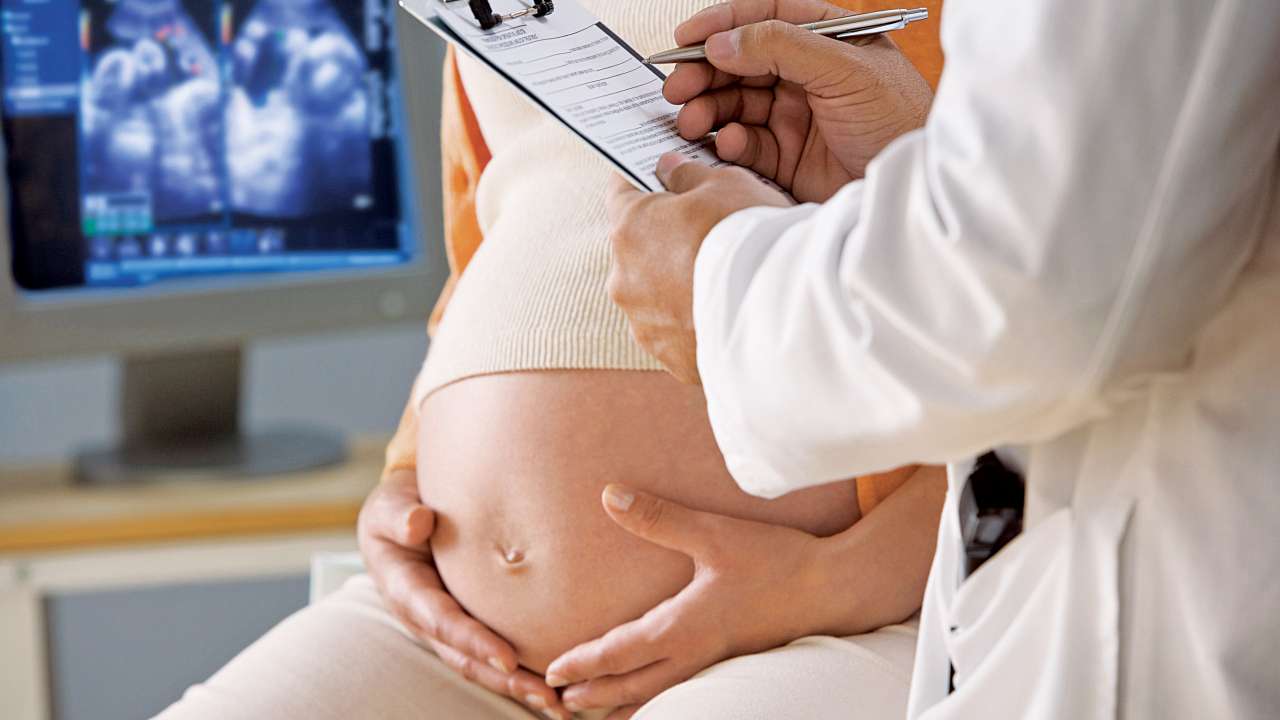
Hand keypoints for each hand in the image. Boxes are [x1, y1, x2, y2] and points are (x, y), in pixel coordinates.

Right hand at [358, 470, 570, 719]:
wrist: (401, 515)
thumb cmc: (396, 509)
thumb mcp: (388, 507)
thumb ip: (400, 515)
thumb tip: (418, 523)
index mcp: (406, 591)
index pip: (442, 621)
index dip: (473, 641)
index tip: (509, 657)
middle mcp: (427, 619)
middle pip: (467, 658)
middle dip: (506, 680)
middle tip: (546, 696)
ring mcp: (447, 627)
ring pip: (482, 664)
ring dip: (518, 687)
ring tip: (559, 705)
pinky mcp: (467, 624)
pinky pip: (493, 652)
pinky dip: (522, 672)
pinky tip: (555, 685)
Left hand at [543, 484, 839, 716]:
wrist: (832, 589)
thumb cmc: (775, 561)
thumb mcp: (713, 533)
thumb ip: (659, 518)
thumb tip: (609, 496)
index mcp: (683, 628)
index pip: (620, 653)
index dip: (583, 663)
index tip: (553, 671)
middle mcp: (695, 654)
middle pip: (632, 689)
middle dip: (593, 697)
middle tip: (558, 703)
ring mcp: (715, 662)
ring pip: (657, 695)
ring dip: (621, 703)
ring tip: (593, 708)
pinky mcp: (731, 660)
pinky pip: (682, 690)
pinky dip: (654, 698)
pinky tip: (650, 692)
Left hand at [606, 153, 789, 383]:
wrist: (779, 313)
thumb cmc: (748, 236)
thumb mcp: (725, 184)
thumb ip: (687, 174)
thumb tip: (667, 169)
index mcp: (629, 227)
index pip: (621, 193)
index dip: (643, 183)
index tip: (661, 180)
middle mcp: (624, 279)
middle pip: (637, 249)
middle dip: (664, 239)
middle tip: (705, 234)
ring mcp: (643, 324)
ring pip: (654, 295)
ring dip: (676, 285)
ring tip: (722, 281)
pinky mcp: (667, 357)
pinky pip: (675, 332)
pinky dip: (693, 322)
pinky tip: (726, 314)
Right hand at [664, 0, 931, 202]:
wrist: (913, 192)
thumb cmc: (900, 120)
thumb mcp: (846, 69)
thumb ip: (782, 47)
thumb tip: (724, 41)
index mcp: (826, 39)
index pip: (764, 16)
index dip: (723, 23)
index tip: (686, 37)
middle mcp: (807, 75)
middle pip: (740, 63)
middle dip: (705, 73)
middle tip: (677, 88)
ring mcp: (795, 117)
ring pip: (736, 105)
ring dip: (710, 110)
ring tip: (693, 121)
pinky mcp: (788, 159)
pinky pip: (746, 146)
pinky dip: (731, 144)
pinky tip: (731, 145)